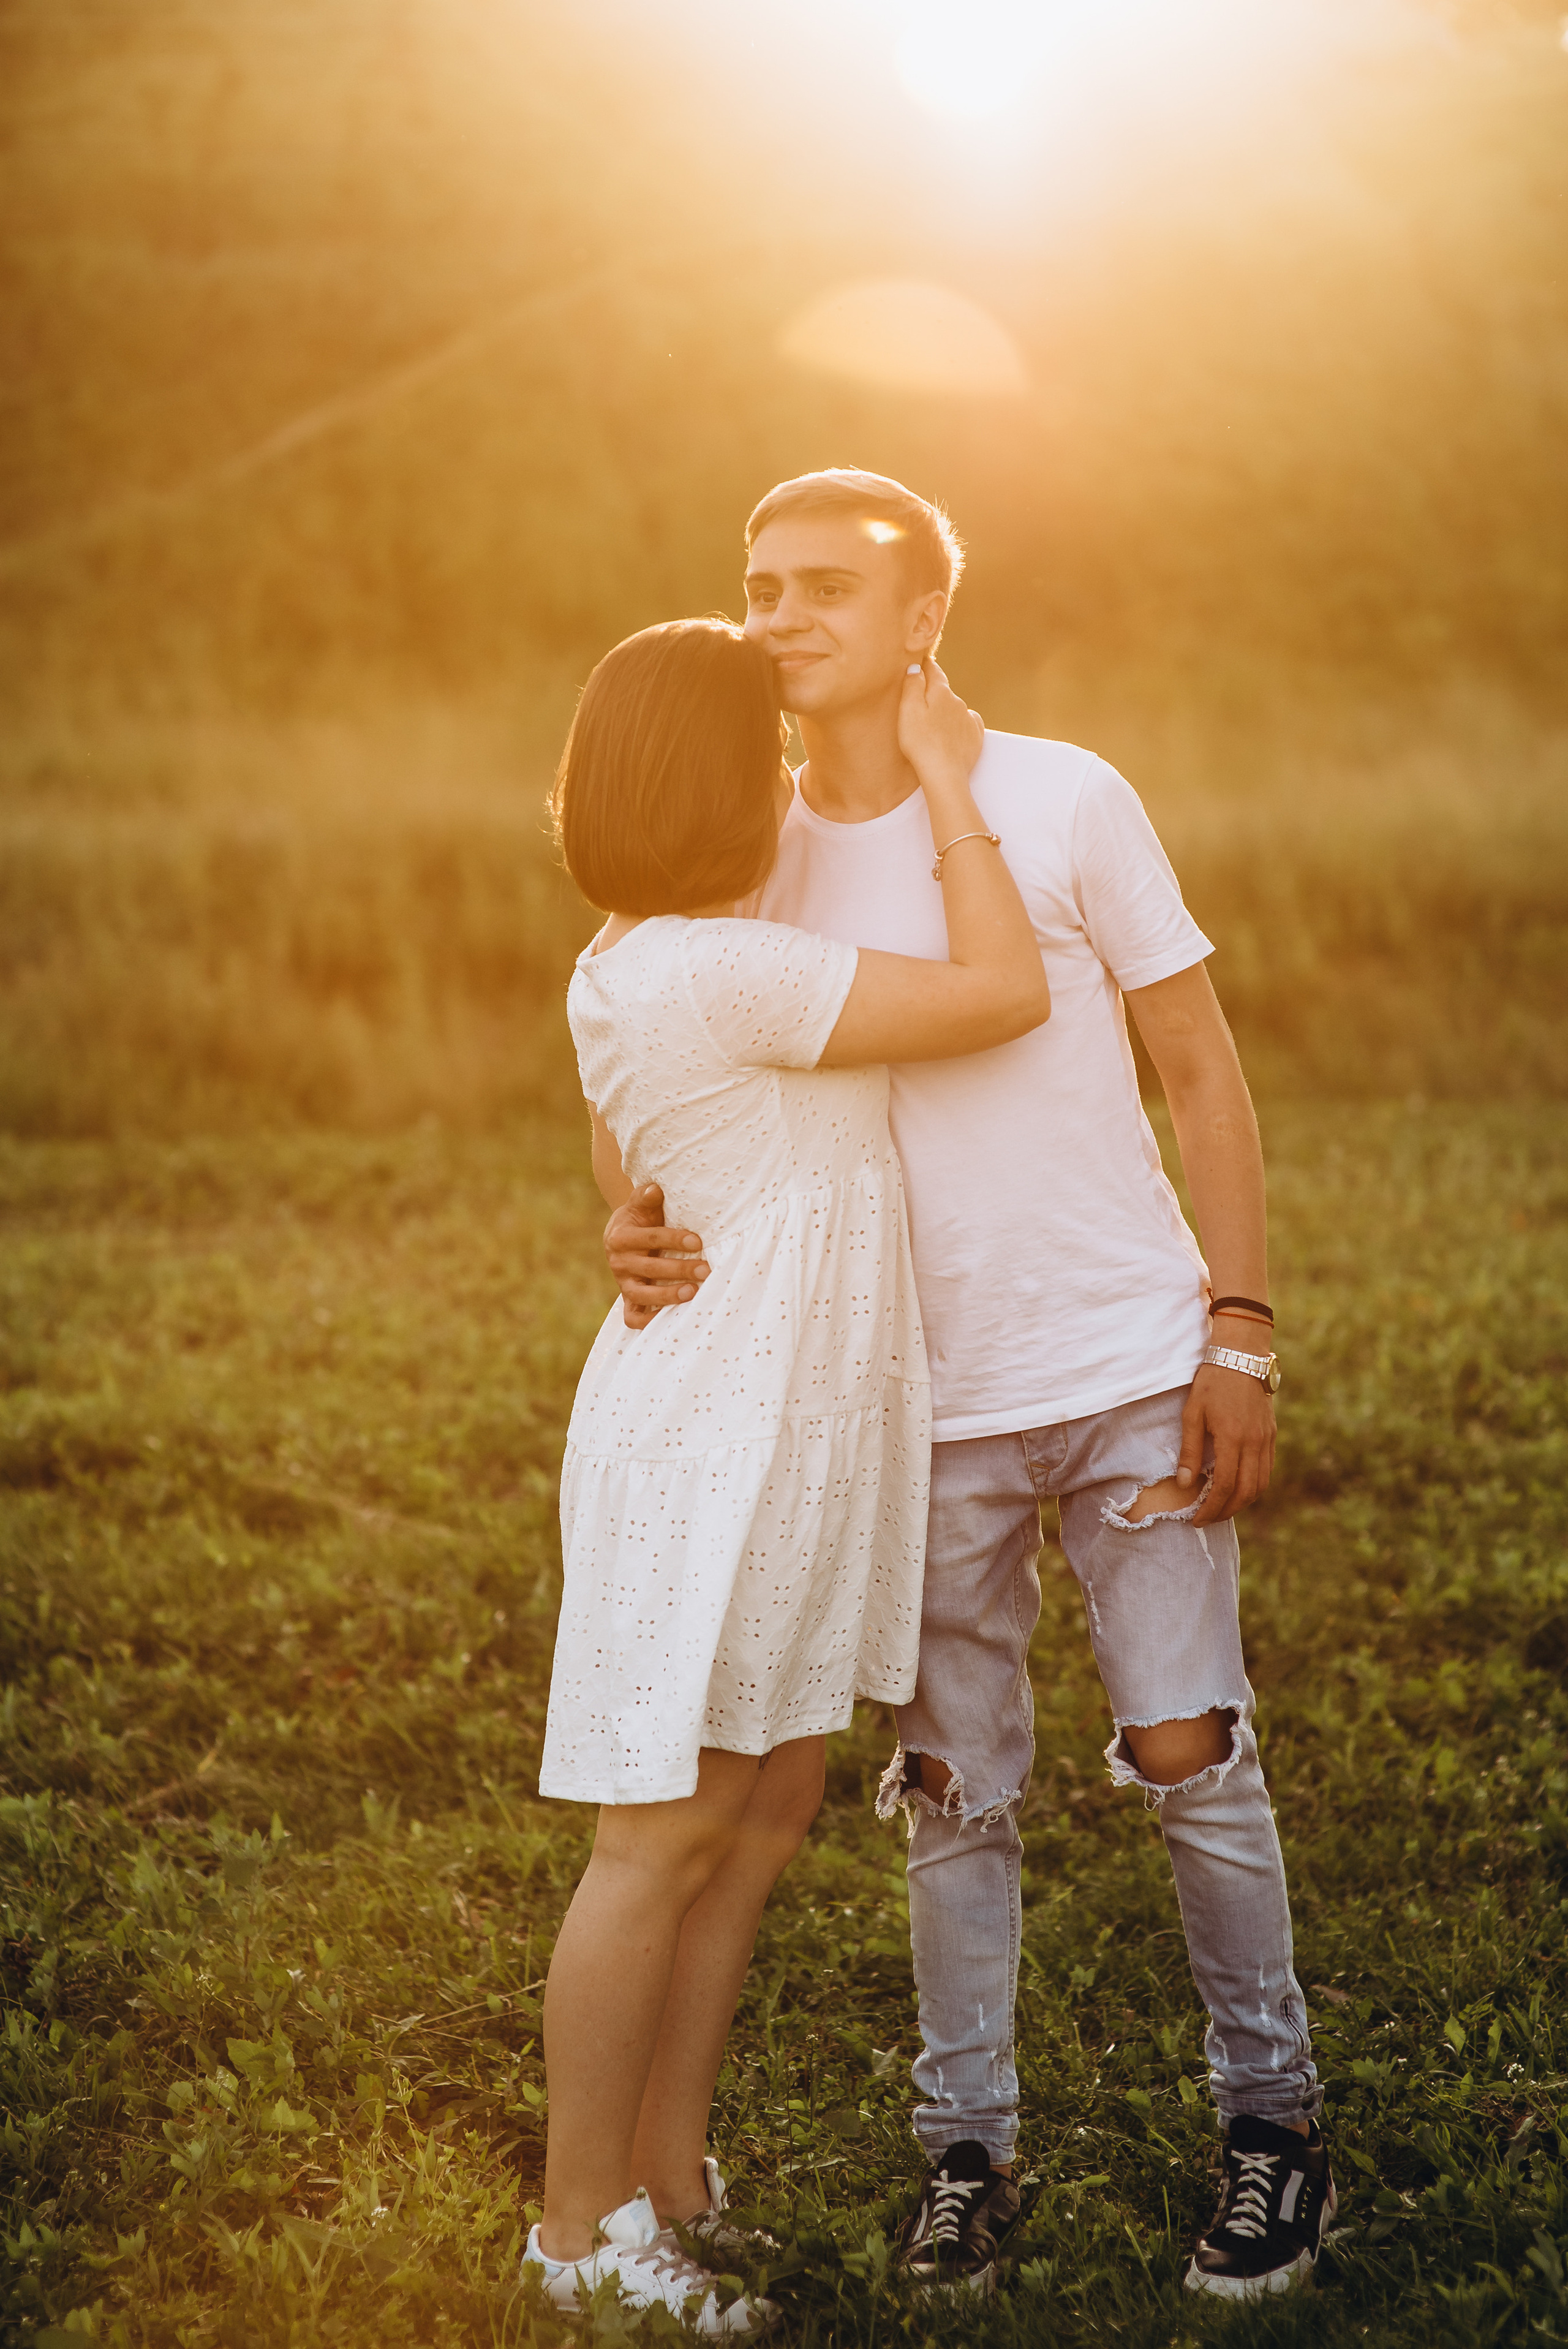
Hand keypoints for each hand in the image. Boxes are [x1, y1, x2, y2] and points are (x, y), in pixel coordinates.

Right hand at [604, 1183, 707, 1330]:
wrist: (623, 1236)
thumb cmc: (641, 1218)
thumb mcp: (640, 1205)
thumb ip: (645, 1197)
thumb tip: (655, 1189)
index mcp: (620, 1237)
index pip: (650, 1238)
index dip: (673, 1240)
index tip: (697, 1241)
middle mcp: (619, 1263)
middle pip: (649, 1269)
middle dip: (679, 1270)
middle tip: (706, 1270)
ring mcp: (623, 1284)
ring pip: (641, 1296)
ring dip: (667, 1297)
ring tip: (693, 1292)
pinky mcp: (627, 1300)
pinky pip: (633, 1318)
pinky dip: (648, 1322)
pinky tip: (672, 1319)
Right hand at [897, 657, 983, 789]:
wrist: (944, 773)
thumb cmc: (920, 742)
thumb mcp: (908, 709)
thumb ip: (912, 685)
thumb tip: (916, 667)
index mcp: (941, 692)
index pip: (933, 670)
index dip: (925, 665)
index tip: (920, 661)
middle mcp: (958, 701)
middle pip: (943, 691)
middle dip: (933, 693)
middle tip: (920, 702)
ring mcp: (968, 718)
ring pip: (954, 708)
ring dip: (944, 711)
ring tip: (932, 725)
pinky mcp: (975, 736)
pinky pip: (966, 724)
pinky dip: (958, 725)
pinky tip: (951, 733)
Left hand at [1176, 1365, 1275, 1525]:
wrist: (1241, 1357)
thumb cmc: (1211, 1383)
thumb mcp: (1192, 1413)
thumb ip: (1189, 1450)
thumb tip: (1184, 1484)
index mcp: (1232, 1438)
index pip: (1224, 1486)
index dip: (1211, 1508)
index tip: (1197, 1519)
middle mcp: (1254, 1443)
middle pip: (1246, 1492)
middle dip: (1226, 1511)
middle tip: (1207, 1519)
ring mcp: (1266, 1440)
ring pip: (1261, 1484)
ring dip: (1242, 1502)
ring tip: (1221, 1508)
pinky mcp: (1271, 1435)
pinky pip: (1267, 1470)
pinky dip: (1254, 1486)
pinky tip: (1238, 1488)